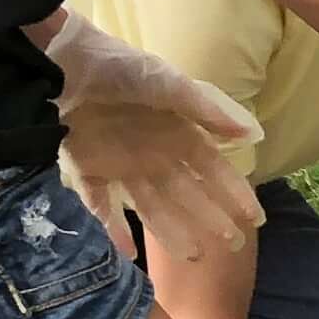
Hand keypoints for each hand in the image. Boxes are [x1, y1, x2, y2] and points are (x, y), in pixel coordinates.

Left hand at [32, 9, 261, 264]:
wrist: (64, 63)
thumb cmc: (122, 68)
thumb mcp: (169, 84)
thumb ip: (208, 110)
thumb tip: (252, 134)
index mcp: (177, 133)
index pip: (213, 170)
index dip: (234, 193)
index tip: (254, 219)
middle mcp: (154, 154)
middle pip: (187, 194)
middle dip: (210, 219)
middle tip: (230, 246)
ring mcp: (120, 164)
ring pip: (151, 206)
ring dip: (171, 230)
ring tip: (193, 256)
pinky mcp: (87, 169)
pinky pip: (101, 206)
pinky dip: (112, 230)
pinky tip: (128, 256)